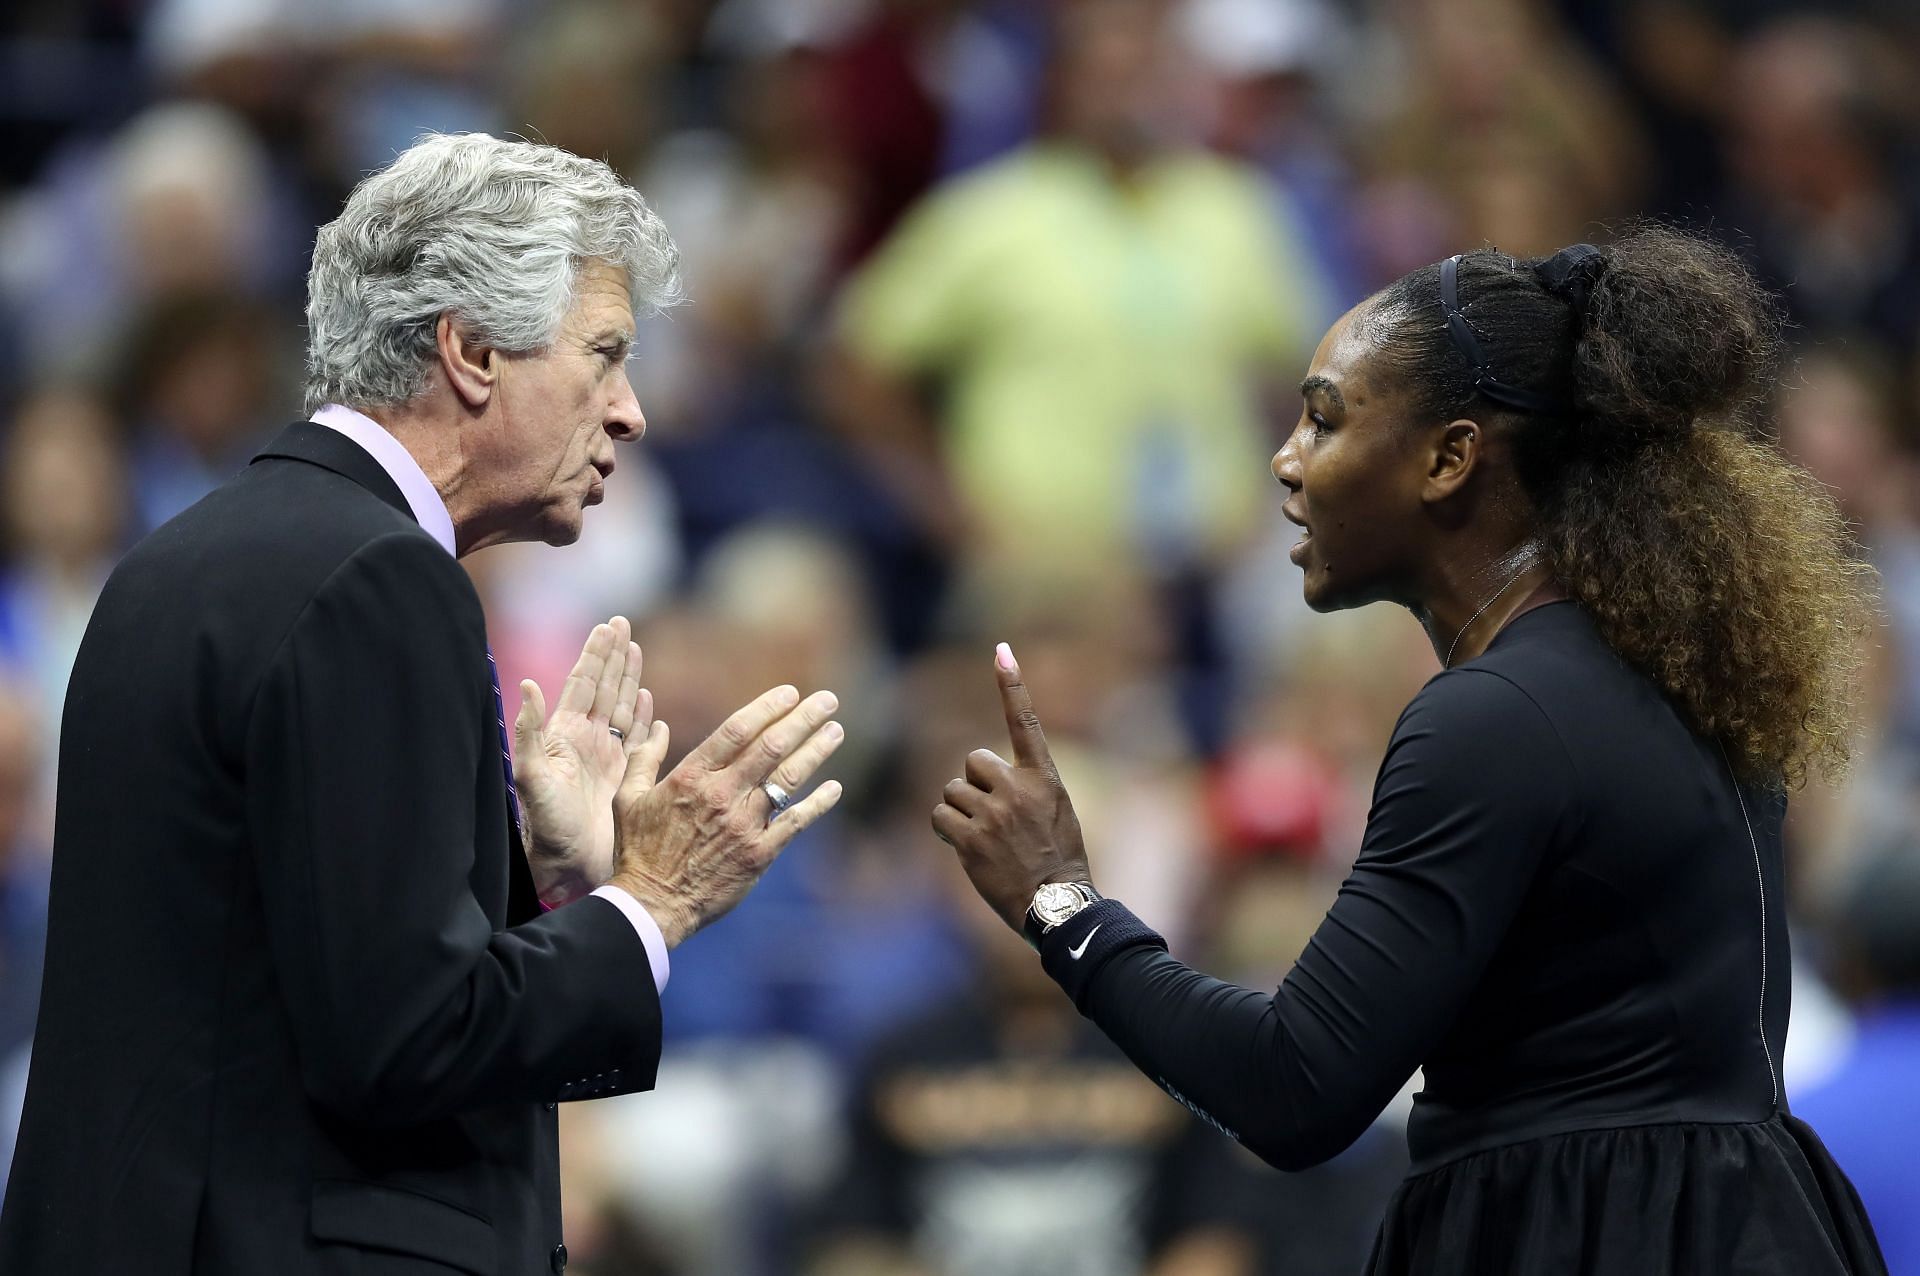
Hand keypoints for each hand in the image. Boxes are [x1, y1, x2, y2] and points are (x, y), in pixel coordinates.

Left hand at [512, 616, 648, 905]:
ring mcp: (607, 759)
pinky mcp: (624, 779)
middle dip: (615, 656)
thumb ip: (529, 732)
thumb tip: (526, 685)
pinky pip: (640, 742)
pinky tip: (653, 706)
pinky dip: (648, 722)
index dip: (596, 654)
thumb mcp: (530, 776)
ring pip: (624, 708)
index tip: (608, 625)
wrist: (564, 866)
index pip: (584, 683)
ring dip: (630, 680)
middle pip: (605, 687)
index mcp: (568, 734)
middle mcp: (588, 741)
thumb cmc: (544, 825)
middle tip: (623, 625)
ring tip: (637, 652)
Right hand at [609, 683, 844, 947]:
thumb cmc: (637, 850)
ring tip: (836, 731)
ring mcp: (743, 825)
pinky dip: (818, 803)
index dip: (767, 707)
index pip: (737, 729)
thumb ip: (644, 757)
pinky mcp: (758, 854)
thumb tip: (658, 724)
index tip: (790, 692)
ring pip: (788, 778)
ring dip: (817, 751)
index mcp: (692, 777)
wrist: (651, 905)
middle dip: (804, 718)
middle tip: (828, 700)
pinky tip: (834, 787)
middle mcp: (722, 795)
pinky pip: (795, 822)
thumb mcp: (628, 798)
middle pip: (772, 746)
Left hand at [931, 643, 1090, 931]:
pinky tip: (965, 846)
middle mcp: (1017, 788)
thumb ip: (1025, 785)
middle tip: (992, 816)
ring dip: (960, 811)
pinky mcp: (971, 838)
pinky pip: (941, 817)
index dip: (1012, 685)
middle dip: (974, 785)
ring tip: (983, 837)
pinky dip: (947, 830)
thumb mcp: (1056, 809)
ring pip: (952, 791)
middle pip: (972, 761)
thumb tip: (985, 774)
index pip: (1025, 722)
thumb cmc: (1058, 858)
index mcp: (1044, 776)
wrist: (1056, 903)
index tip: (1001, 651)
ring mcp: (993, 813)